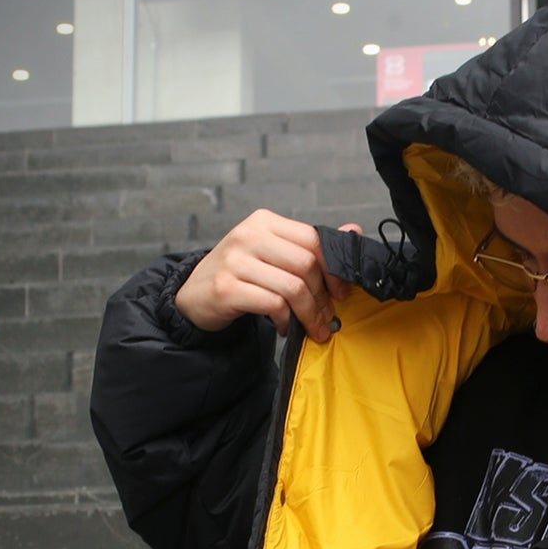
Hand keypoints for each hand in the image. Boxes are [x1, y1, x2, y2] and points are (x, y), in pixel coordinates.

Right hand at [174, 209, 362, 342]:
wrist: (195, 296)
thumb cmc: (240, 276)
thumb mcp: (272, 254)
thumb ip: (309, 246)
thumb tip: (353, 231)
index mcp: (264, 222)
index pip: (313, 239)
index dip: (334, 269)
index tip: (340, 292)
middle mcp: (248, 235)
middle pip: (306, 264)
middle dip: (323, 297)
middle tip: (326, 317)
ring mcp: (235, 261)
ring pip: (293, 287)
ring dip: (309, 313)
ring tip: (310, 327)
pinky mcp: (226, 288)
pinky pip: (273, 304)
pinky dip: (286, 321)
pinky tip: (285, 327)